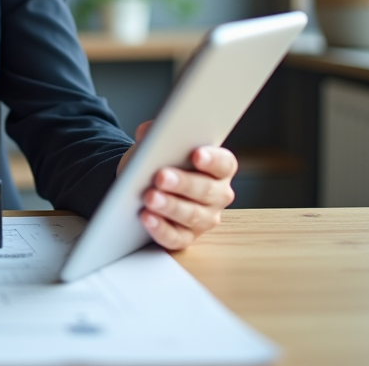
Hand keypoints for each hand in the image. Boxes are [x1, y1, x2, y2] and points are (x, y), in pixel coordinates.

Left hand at [116, 121, 237, 250]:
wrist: (143, 185)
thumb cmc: (159, 161)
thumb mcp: (157, 144)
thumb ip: (156, 133)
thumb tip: (146, 132)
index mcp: (219, 168)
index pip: (224, 164)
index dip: (212, 159)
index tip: (196, 154)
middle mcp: (218, 195)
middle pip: (206, 190)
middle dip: (183, 183)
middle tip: (161, 176)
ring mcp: (205, 218)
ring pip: (192, 215)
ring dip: (170, 206)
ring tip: (150, 197)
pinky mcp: (187, 237)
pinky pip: (176, 237)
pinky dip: (161, 229)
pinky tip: (147, 218)